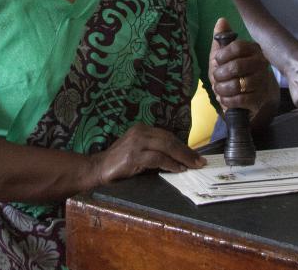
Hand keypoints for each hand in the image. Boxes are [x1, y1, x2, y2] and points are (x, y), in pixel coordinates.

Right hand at [88, 124, 204, 186]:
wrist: (98, 168)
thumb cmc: (119, 163)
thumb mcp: (139, 152)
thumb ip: (154, 151)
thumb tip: (179, 159)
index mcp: (142, 129)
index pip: (168, 136)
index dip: (183, 146)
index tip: (195, 156)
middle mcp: (140, 132)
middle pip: (169, 139)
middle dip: (186, 151)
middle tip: (200, 162)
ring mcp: (136, 143)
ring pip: (166, 146)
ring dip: (182, 157)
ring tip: (193, 166)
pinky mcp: (133, 155)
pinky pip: (157, 158)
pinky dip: (170, 164)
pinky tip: (178, 169)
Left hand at [208, 18, 277, 117]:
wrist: (249, 100)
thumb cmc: (234, 75)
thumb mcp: (223, 57)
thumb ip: (222, 39)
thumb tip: (221, 20)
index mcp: (253, 49)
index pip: (237, 47)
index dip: (222, 55)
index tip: (217, 61)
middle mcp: (261, 63)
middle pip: (236, 66)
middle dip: (220, 75)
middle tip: (217, 78)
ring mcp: (262, 81)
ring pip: (237, 84)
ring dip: (222, 89)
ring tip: (220, 89)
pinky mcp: (260, 98)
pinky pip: (240, 99)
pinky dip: (227, 100)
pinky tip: (225, 98)